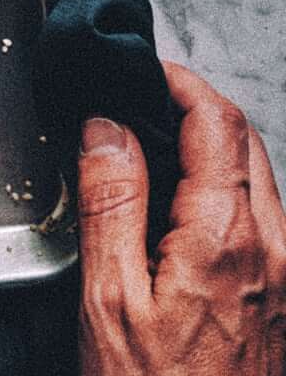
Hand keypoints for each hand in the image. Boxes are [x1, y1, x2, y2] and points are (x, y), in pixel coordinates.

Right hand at [77, 60, 285, 375]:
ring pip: (260, 180)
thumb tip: (107, 126)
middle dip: (195, 108)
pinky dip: (224, 196)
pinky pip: (264, 223)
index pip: (216, 119)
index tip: (139, 70)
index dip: (176, 81)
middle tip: (139, 103)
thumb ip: (111, 203)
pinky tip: (180, 219)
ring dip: (212, 152)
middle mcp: (276, 251)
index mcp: (228, 238)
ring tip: (152, 158)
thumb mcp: (108, 304)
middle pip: (246, 141)